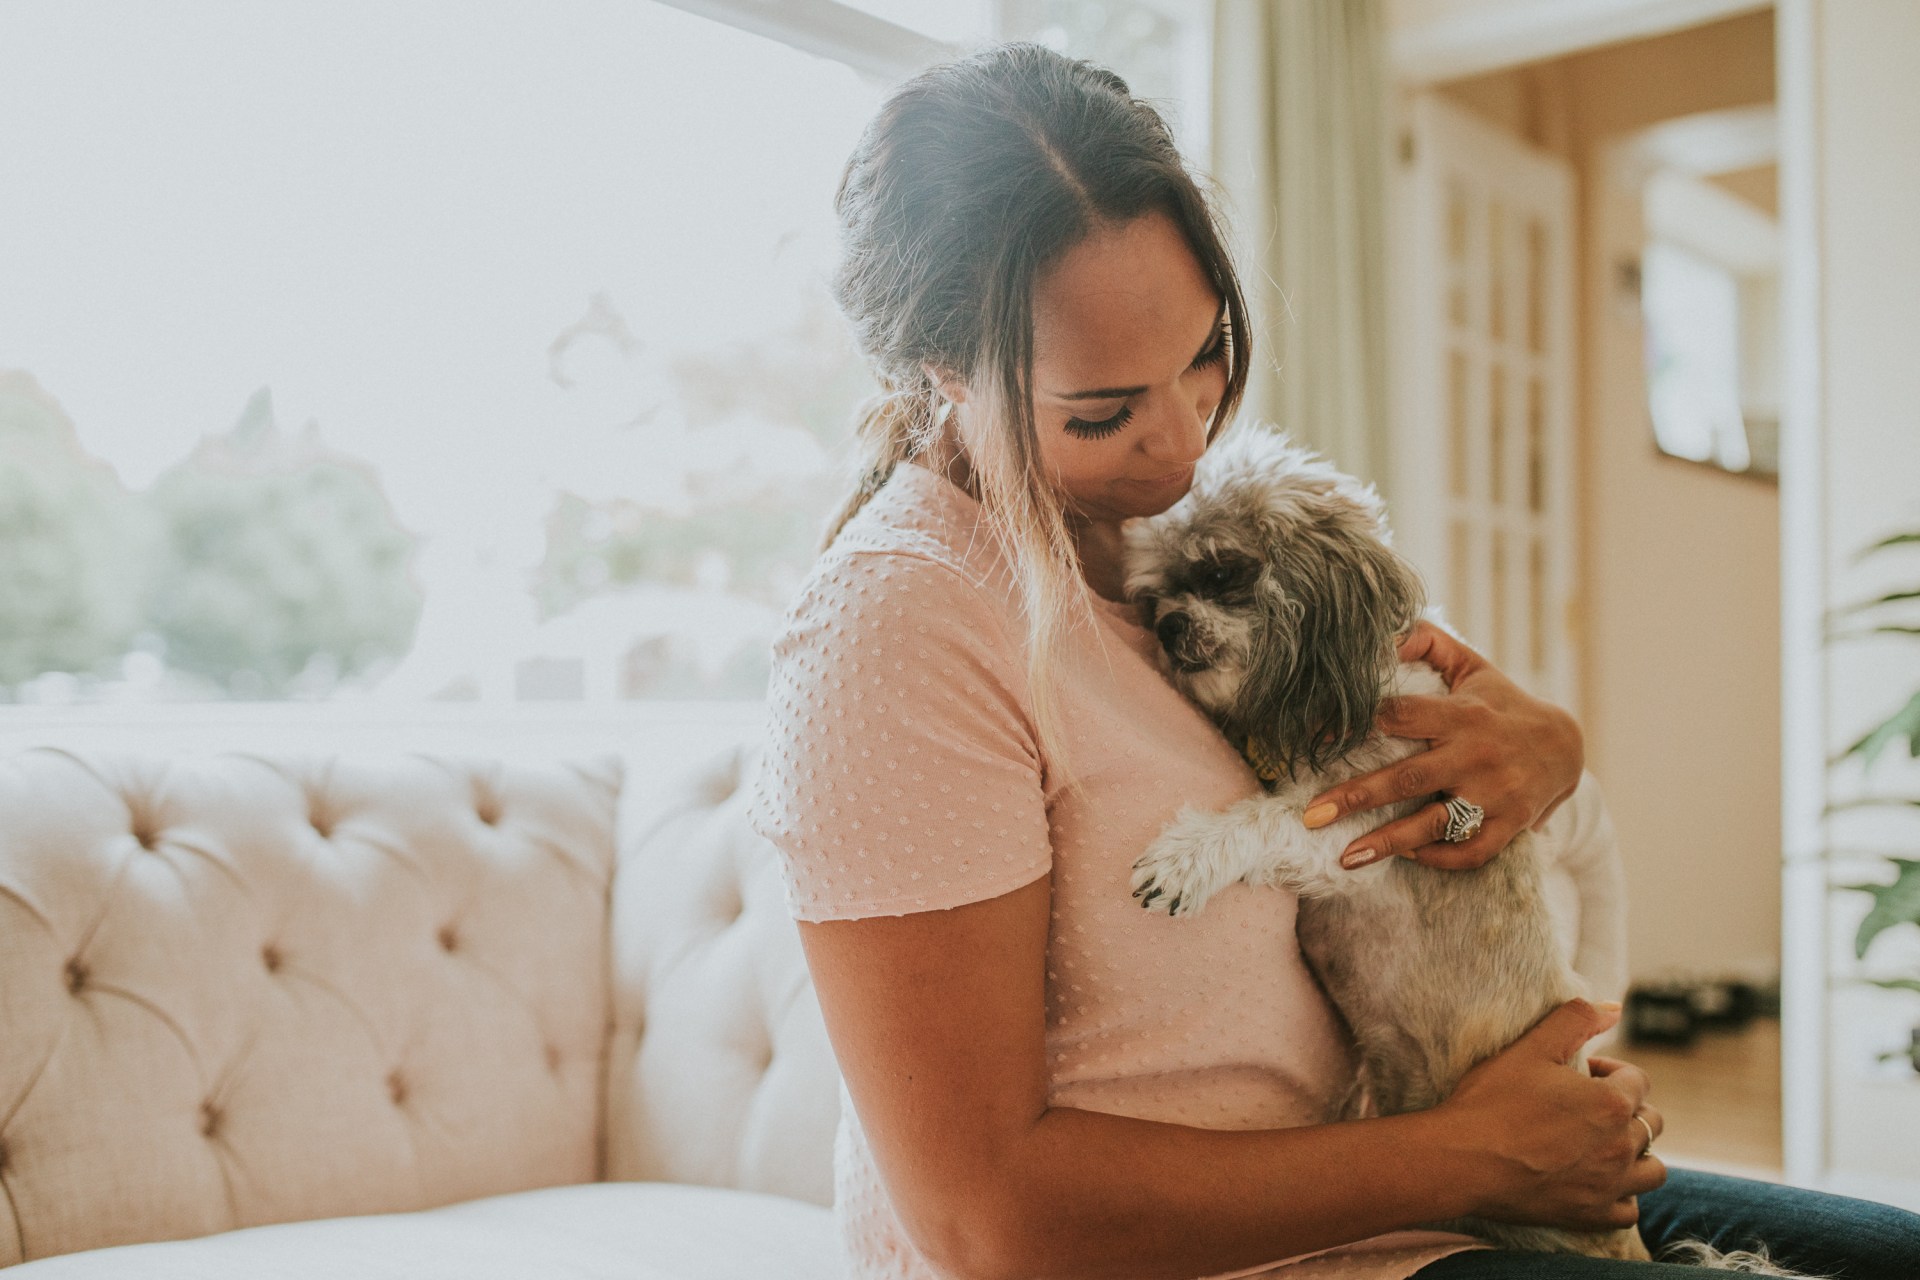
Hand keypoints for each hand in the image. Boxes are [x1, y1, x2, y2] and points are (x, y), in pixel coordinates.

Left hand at [1305, 622, 1583, 870]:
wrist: (1565, 745)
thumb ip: (1428, 642)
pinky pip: (1469, 851)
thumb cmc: (1500, 703)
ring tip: (1345, 858)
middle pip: (1408, 778)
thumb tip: (1382, 633)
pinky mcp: (1508, 826)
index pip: (1399, 716)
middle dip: (1357, 796)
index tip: (1311, 738)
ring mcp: (1494, 795)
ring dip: (1388, 843)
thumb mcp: (1470, 665)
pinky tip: (1404, 857)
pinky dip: (1436, 858)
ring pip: (1435, 824)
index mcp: (1461, 714)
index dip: (1353, 723)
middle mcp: (1476, 755)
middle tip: (1312, 815)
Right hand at [1439, 999, 1666, 1231]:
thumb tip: (1614, 1008)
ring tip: (1602, 1144)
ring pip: (1652, 1170)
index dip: (1611, 1071)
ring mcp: (1609, 1186)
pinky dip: (1621, 1195)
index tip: (1580, 1074)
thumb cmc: (1491, 1101)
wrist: (1460, 1160)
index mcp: (1611, 1103)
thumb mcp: (1530, 1048)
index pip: (1639, 1081)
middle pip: (1651, 1123)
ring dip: (1636, 1154)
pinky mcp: (1591, 1216)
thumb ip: (1576, 1019)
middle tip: (1585, 1106)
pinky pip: (1629, 1209)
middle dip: (1627, 1108)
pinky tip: (1595, 1180)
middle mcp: (1620, 1147)